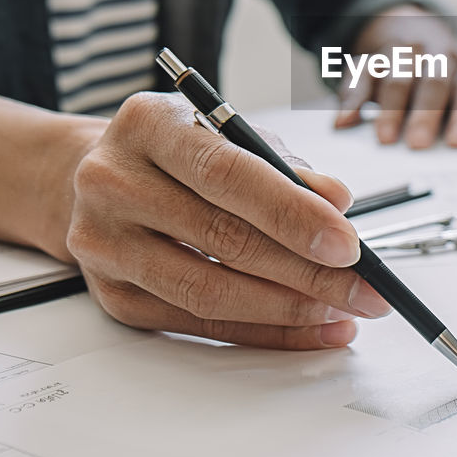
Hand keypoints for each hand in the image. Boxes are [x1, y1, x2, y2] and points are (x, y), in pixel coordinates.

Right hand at [68, 92, 391, 348]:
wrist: (94, 174)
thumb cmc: (179, 150)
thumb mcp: (231, 134)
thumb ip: (284, 166)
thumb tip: (337, 202)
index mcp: (148, 125)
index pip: (226, 174)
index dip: (292, 213)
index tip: (347, 242)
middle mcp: (113, 182)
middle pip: (222, 238)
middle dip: (307, 270)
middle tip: (362, 287)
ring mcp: (104, 244)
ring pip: (207, 290)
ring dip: (287, 308)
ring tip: (340, 309)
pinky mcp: (112, 295)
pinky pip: (197, 324)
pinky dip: (262, 331)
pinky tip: (307, 328)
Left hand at [333, 5, 456, 148]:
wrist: (416, 31)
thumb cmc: (389, 63)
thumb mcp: (364, 71)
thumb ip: (354, 95)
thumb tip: (341, 124)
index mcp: (404, 49)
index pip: (397, 78)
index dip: (390, 108)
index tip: (383, 138)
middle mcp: (438, 52)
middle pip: (434, 80)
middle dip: (426, 112)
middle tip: (418, 143)